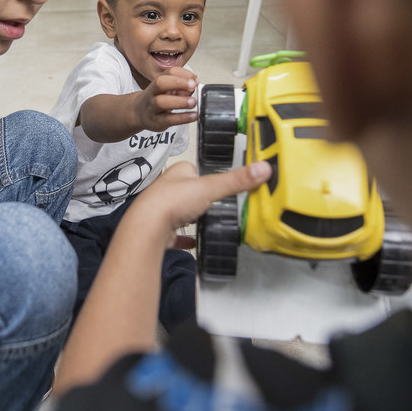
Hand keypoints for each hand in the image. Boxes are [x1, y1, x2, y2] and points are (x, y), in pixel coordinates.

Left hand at [127, 160, 271, 247]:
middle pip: (189, 191)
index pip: (196, 169)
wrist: (148, 227)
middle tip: (219, 204)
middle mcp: (169, 189)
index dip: (208, 176)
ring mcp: (163, 210)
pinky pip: (176, 234)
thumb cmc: (172, 201)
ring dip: (193, 217)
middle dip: (201, 199)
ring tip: (208, 221)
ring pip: (182, 212)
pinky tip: (193, 242)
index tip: (222, 183)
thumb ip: (237, 180)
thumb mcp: (211, 187)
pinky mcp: (161, 229)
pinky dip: (185, 238)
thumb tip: (263, 168)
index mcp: (179, 172)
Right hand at [133, 66, 197, 131]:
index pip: (169, 72)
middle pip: (160, 83)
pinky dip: (183, 117)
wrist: (138, 113)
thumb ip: (181, 88)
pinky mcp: (156, 122)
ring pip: (161, 102)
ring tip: (193, 102)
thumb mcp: (167, 90)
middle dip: (178, 83)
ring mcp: (152, 108)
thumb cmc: (156, 99)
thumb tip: (195, 86)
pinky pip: (168, 119)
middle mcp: (153, 93)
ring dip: (180, 101)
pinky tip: (193, 116)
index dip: (184, 74)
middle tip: (193, 87)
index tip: (196, 80)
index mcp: (158, 82)